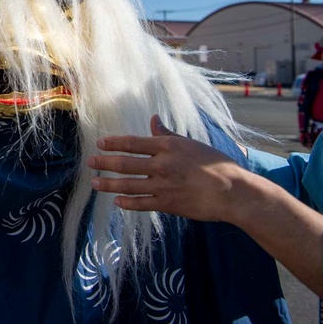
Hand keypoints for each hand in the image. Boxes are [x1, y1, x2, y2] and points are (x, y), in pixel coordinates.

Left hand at [86, 115, 244, 222]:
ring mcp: (163, 186)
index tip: (100, 144)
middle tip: (90, 163)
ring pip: (129, 185)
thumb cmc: (215, 164)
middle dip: (105, 163)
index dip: (114, 143)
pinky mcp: (168, 204)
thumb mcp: (190, 143)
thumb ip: (167, 134)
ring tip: (95, 183)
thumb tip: (153, 120)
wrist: (232, 191)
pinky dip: (127, 203)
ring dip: (109, 184)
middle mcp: (161, 165)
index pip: (133, 143)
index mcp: (167, 147)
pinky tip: (117, 201)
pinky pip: (142, 203)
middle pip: (125, 163)